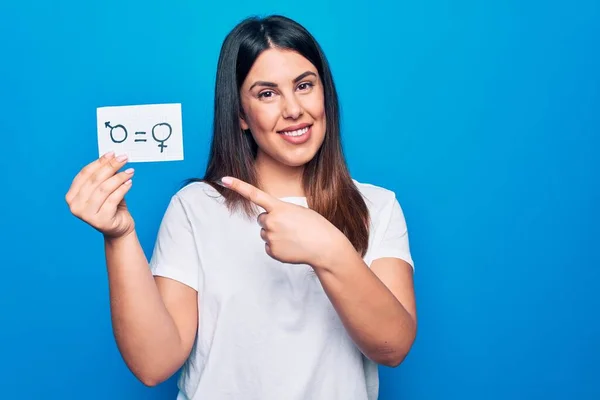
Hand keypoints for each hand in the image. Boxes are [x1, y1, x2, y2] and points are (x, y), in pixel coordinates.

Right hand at [65, 152, 134, 238]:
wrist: (118, 228)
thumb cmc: (111, 206)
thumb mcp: (105, 188)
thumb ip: (104, 175)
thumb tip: (112, 155)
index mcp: (71, 195)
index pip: (85, 174)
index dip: (99, 162)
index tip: (113, 153)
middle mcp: (75, 206)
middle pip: (95, 180)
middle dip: (111, 166)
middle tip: (124, 158)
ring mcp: (86, 215)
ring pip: (104, 189)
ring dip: (119, 177)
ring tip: (130, 171)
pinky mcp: (100, 221)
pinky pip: (113, 199)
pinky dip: (123, 188)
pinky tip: (129, 182)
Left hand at [219, 176, 348, 266]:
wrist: (324, 247)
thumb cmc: (315, 226)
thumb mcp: (298, 211)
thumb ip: (280, 212)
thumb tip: (266, 223)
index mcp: (279, 207)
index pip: (254, 194)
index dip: (238, 186)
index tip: (224, 178)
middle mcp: (271, 221)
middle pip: (262, 219)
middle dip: (272, 221)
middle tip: (291, 227)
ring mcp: (270, 237)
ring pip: (265, 233)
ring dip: (276, 234)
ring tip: (294, 237)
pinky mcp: (272, 251)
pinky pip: (269, 246)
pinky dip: (279, 247)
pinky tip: (292, 246)